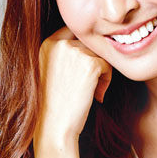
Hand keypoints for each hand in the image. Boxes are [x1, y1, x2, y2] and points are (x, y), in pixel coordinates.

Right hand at [33, 26, 111, 147]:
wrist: (54, 126)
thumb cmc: (55, 102)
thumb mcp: (51, 70)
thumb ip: (64, 52)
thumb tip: (92, 40)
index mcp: (48, 43)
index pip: (75, 31)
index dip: (85, 48)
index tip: (85, 67)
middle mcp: (60, 44)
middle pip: (90, 43)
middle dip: (94, 61)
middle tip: (89, 84)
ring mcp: (74, 52)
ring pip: (101, 54)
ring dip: (101, 72)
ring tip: (91, 91)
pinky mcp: (90, 64)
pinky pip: (108, 65)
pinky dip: (106, 80)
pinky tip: (96, 95)